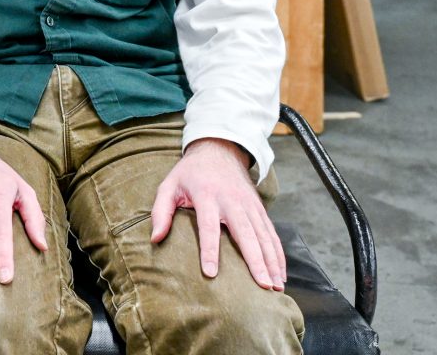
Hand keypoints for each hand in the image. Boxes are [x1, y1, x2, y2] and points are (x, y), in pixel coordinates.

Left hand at [149, 138, 285, 290]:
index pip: (209, 226)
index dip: (210, 250)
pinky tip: (280, 274)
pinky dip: (278, 254)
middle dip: (255, 260)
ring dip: (272, 262)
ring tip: (276, 287)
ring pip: (263, 236)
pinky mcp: (259, 208)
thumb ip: (160, 211)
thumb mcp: (169, 185)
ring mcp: (249, 205)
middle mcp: (232, 200)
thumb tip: (155, 238)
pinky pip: (271, 233)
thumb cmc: (190, 173)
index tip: (211, 273)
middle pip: (246, 233)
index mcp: (207, 195)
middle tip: (262, 285)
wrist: (219, 150)